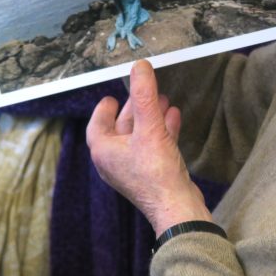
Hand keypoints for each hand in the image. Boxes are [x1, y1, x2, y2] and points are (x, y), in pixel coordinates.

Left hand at [87, 60, 212, 236]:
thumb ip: (144, 95)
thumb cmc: (156, 172)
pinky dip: (162, 131)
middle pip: (121, 128)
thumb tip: (139, 66)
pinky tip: (174, 117)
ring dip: (151, 117)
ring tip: (163, 99)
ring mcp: (134, 169)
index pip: (97, 125)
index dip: (104, 109)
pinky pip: (153, 147)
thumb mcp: (150, 127)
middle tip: (144, 90)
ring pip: (139, 137)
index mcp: (105, 151)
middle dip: (135, 108)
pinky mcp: (152, 174)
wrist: (177, 208)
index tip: (111, 97)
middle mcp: (115, 162)